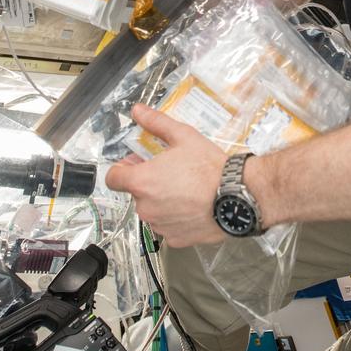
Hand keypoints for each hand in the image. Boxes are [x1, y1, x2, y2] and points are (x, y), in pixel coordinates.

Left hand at [104, 104, 227, 246]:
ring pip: (153, 211)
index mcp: (142, 181)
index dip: (123, 169)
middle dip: (149, 183)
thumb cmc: (210, 167)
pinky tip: (193, 206)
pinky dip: (177, 218)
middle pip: (136, 193)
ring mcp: (160, 226)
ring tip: (186, 189)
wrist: (237, 196)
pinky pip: (169, 226)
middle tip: (172, 172)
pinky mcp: (175, 239)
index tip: (137, 164)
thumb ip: (156, 123)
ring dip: (162, 201)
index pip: (113, 178)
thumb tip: (138, 111)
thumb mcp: (183, 136)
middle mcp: (146, 207)